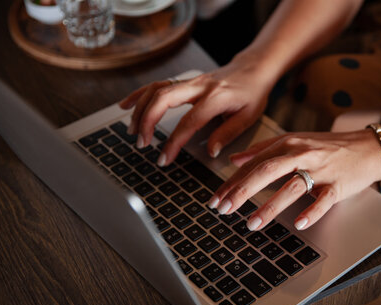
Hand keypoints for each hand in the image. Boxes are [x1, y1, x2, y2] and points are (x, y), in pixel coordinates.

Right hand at [119, 55, 273, 165]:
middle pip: (164, 98)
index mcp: (216, 98)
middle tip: (142, 143)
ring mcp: (190, 82)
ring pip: (157, 89)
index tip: (164, 158)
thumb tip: (210, 152)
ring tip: (133, 131)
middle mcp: (199, 86)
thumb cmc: (252, 94)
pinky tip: (126, 105)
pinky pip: (157, 84)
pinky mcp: (184, 81)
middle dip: (148, 121)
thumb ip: (227, 134)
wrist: (253, 69)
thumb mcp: (248, 117)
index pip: (189, 121)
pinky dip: (139, 94)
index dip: (174, 141)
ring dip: (140, 109)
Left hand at [208, 130, 380, 230]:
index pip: (254, 163)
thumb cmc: (329, 147)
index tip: (215, 198)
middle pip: (267, 170)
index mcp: (288, 144)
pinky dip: (311, 212)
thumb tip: (235, 160)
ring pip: (292, 186)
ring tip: (251, 224)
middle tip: (224, 209)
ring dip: (270, 206)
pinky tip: (297, 224)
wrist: (368, 147)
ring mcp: (321, 170)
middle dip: (243, 191)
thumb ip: (263, 150)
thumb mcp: (294, 142)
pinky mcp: (339, 185)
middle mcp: (302, 154)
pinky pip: (323, 200)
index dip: (233, 181)